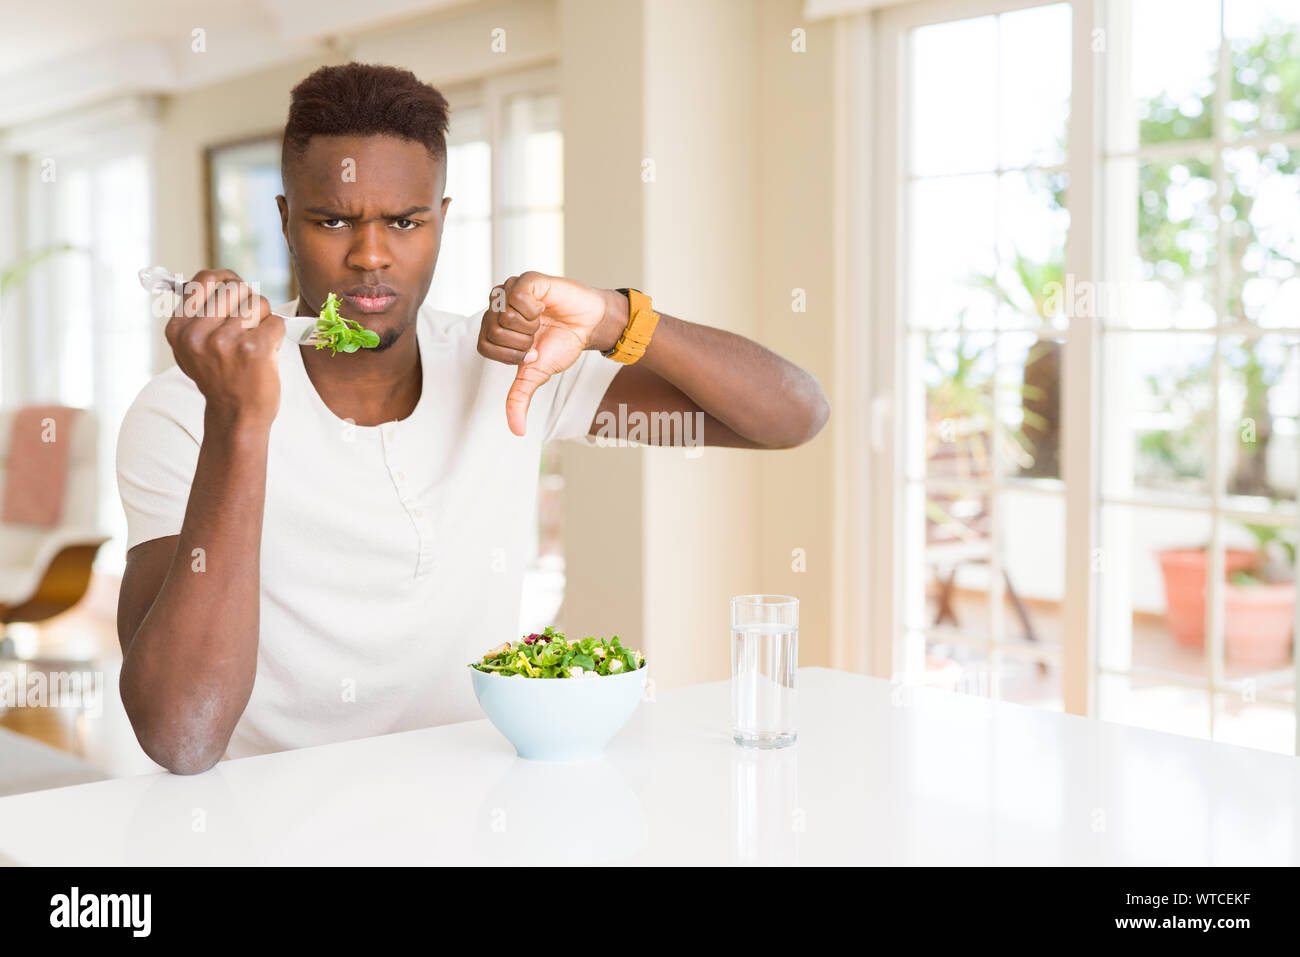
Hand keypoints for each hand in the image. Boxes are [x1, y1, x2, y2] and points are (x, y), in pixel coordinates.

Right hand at [165, 269, 284, 430]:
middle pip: (235, 288)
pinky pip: (276, 321)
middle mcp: (197, 334)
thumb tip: (216, 277)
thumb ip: (198, 315)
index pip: (204, 280)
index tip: (236, 288)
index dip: (227, 278)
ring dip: (265, 318)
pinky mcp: (253, 350)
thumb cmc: (222, 378)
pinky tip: (268, 351)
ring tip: (258, 339)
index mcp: (178, 329)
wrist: (237, 417)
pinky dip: (277, 334)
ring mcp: (224, 342)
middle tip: (251, 324)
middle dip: (250, 301)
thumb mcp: (193, 349)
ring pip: (258, 302)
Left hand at [476, 271, 625, 435]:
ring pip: (503, 315)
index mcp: (494, 329)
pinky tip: (544, 305)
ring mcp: (509, 291)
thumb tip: (517, 430)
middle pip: (493, 331)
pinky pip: (516, 296)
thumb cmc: (561, 343)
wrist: (589, 325)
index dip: (510, 354)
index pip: (484, 346)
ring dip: (530, 325)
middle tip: (538, 335)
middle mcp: (497, 308)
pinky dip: (534, 309)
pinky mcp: (525, 280)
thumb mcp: (537, 374)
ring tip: (542, 319)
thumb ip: (520, 398)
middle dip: (522, 342)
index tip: (530, 352)